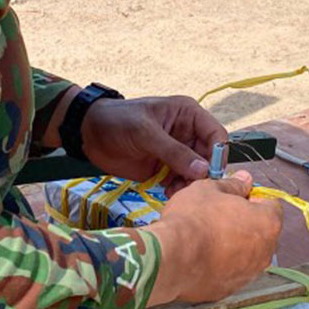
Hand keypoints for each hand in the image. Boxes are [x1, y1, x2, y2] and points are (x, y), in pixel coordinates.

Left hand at [79, 95, 227, 189]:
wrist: (90, 134)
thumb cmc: (118, 122)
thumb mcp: (146, 133)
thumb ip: (174, 152)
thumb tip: (203, 171)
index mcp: (188, 115)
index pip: (216, 135)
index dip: (218, 154)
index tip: (210, 173)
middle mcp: (187, 134)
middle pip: (209, 157)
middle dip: (204, 174)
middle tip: (193, 189)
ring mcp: (177, 153)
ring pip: (197, 172)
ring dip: (191, 184)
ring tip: (176, 192)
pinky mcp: (165, 169)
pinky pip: (181, 181)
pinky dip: (179, 189)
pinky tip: (167, 193)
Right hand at [145, 170, 282, 305]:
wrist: (172, 258)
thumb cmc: (194, 219)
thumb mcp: (210, 189)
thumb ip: (233, 185)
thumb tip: (244, 180)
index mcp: (268, 223)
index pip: (271, 205)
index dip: (252, 198)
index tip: (234, 198)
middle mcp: (266, 252)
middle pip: (262, 231)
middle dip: (245, 223)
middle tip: (219, 217)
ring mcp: (249, 274)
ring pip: (247, 254)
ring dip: (235, 246)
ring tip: (207, 239)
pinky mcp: (231, 289)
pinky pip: (231, 272)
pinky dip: (222, 265)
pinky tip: (202, 257)